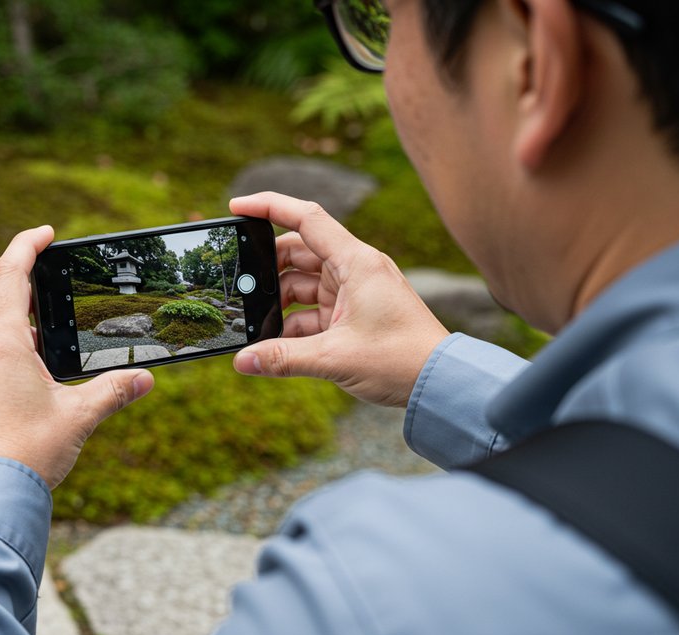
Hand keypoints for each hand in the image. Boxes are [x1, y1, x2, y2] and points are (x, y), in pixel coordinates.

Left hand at [0, 225, 153, 487]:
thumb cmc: (27, 456)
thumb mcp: (79, 418)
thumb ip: (114, 391)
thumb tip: (143, 379)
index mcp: (0, 343)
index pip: (10, 272)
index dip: (27, 244)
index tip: (46, 234)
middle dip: (12, 275)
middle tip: (44, 286)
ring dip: (0, 314)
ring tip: (36, 337)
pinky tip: (14, 376)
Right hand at [230, 193, 448, 407]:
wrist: (441, 383)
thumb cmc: (401, 360)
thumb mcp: (335, 358)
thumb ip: (284, 357)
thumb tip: (243, 360)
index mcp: (356, 262)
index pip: (307, 219)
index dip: (270, 206)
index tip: (237, 207)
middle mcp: (355, 269)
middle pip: (298, 252)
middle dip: (268, 270)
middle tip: (241, 289)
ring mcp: (355, 291)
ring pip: (303, 284)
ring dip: (280, 303)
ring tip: (256, 325)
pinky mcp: (354, 313)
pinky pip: (313, 310)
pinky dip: (294, 324)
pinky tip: (277, 346)